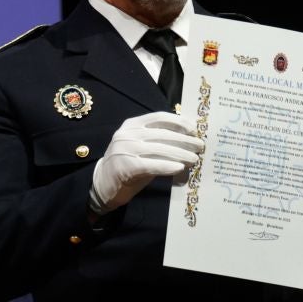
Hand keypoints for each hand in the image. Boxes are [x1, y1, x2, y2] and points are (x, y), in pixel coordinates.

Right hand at [88, 111, 203, 212]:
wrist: (102, 184)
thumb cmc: (126, 164)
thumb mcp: (139, 146)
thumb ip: (156, 139)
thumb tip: (186, 138)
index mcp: (131, 124)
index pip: (159, 117)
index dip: (178, 121)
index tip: (193, 129)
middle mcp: (127, 134)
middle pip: (163, 134)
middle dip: (185, 140)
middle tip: (200, 146)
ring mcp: (125, 150)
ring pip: (160, 149)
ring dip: (181, 154)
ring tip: (194, 159)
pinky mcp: (126, 167)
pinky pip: (152, 165)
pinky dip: (168, 166)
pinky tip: (180, 168)